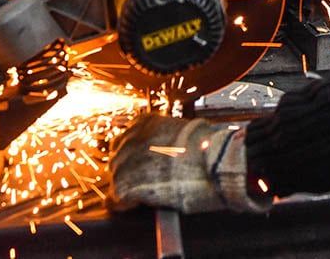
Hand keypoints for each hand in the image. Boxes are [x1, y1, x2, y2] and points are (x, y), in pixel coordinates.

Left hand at [110, 116, 268, 213]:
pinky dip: (124, 204)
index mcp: (145, 123)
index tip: (140, 162)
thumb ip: (169, 138)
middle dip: (128, 169)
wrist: (212, 161)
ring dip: (127, 185)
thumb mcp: (186, 131)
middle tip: (143, 181)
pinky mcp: (126, 186)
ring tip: (142, 194)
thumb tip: (169, 148)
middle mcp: (131, 139)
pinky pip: (117, 199)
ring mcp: (126, 162)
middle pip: (118, 157)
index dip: (133, 153)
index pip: (126, 138)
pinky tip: (134, 206)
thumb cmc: (207, 148)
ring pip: (116, 177)